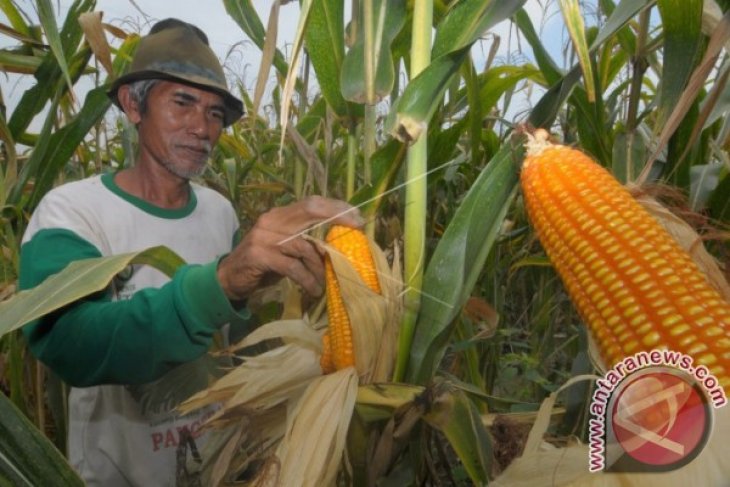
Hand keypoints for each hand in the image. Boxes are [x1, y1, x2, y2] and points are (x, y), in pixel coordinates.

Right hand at [217, 196, 363, 300]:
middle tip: (356, 231)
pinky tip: (314, 289)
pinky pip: (292, 267)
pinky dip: (306, 279)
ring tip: (326, 281)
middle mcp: (272, 220)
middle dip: (336, 218)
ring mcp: (264, 236)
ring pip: (304, 246)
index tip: (357, 216)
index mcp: (280, 215)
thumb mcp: (285, 248)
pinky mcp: (259, 255)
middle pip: (309, 212)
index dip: (335, 207)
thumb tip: (337, 246)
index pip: (311, 203)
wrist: (228, 278)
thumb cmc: (263, 264)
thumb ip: (305, 242)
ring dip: (320, 266)